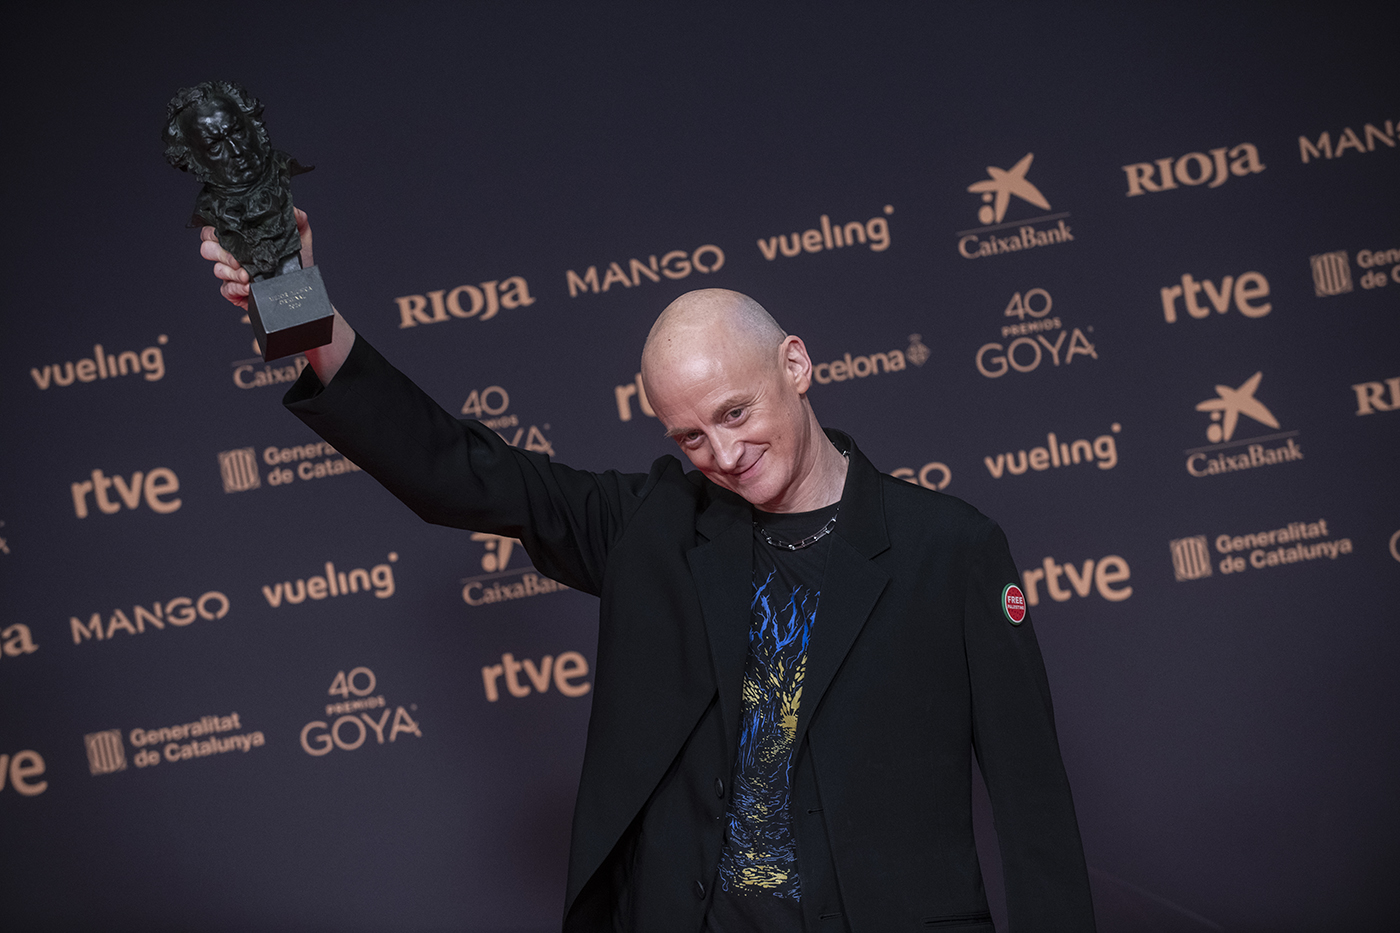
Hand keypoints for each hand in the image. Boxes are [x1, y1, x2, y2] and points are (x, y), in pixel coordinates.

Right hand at [199, 208, 314, 309]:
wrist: (301, 287)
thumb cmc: (298, 262)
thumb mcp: (301, 238)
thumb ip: (297, 220)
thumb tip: (292, 210)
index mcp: (240, 239)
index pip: (213, 230)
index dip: (214, 232)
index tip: (230, 236)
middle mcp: (232, 255)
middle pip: (208, 249)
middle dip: (221, 254)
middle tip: (239, 260)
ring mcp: (231, 274)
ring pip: (217, 270)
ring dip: (231, 273)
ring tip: (247, 275)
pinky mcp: (235, 291)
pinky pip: (226, 290)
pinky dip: (236, 288)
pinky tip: (248, 287)